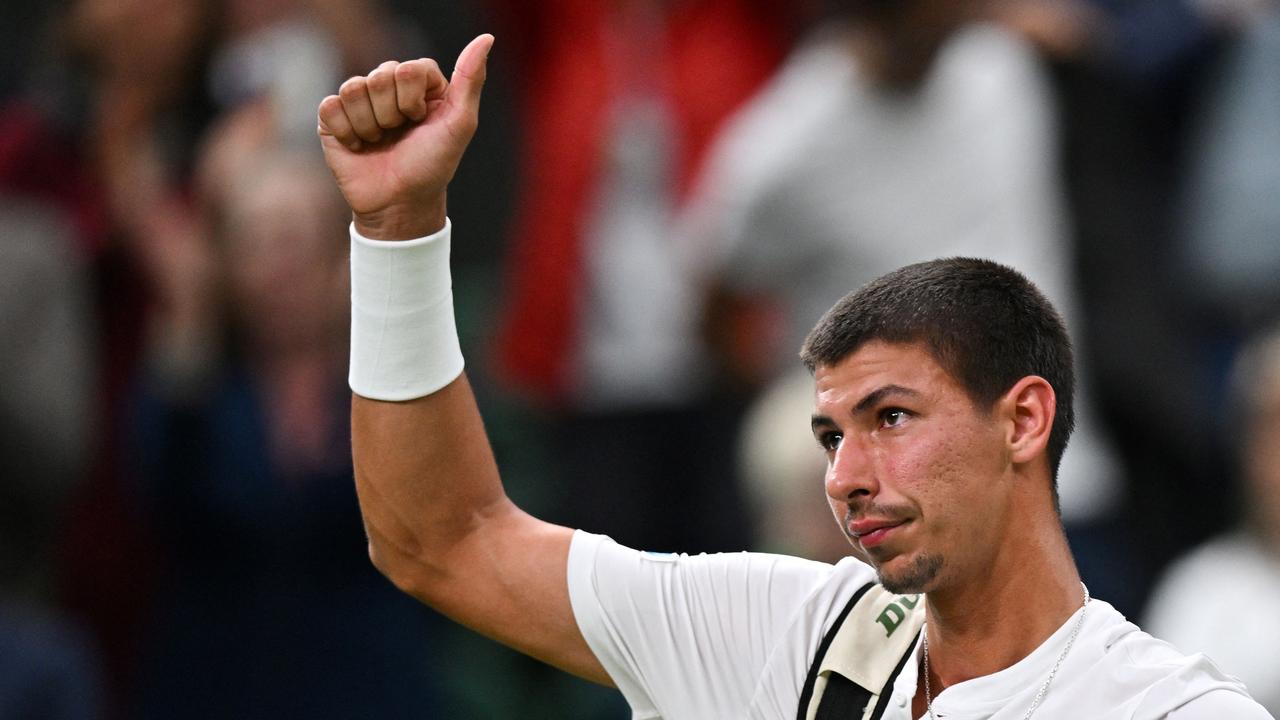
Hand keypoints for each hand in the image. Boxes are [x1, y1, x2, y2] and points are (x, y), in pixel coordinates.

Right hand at [317, 34, 493, 238]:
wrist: (400, 204)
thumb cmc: (433, 165)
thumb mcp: (460, 124)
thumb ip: (471, 79)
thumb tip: (487, 38)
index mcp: (419, 82)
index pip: (409, 68)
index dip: (413, 99)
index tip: (421, 121)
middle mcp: (387, 86)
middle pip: (380, 76)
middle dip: (392, 114)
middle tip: (399, 134)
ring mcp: (358, 100)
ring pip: (353, 89)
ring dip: (370, 125)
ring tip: (379, 141)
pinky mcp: (332, 118)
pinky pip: (330, 106)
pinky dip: (347, 132)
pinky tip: (358, 146)